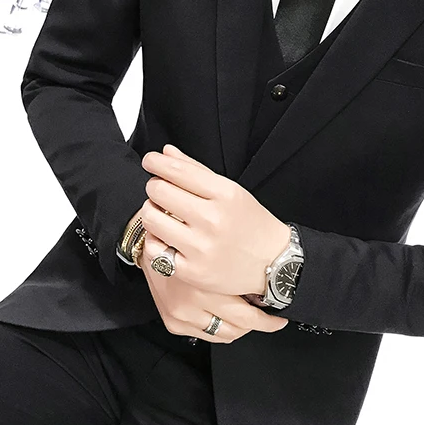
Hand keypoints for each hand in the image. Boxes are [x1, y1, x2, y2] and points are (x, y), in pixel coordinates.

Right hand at [138, 229, 287, 342]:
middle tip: (271, 320)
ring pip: (223, 334)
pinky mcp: (172, 321)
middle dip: (258, 325)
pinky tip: (226, 318)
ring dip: (239, 327)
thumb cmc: (189, 240)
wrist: (152, 241)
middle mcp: (193, 303)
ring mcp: (181, 315)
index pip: (247, 317)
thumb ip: (237, 270)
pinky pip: (205, 335)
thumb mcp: (216, 248)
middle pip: (237, 329)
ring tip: (248, 315)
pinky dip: (219, 329)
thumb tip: (265, 288)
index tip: (279, 319)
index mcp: (208, 286)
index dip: (267, 321)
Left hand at [139, 144, 291, 297]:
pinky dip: (155, 241)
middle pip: (159, 191)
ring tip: (161, 214)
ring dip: (151, 212)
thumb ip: (196, 170)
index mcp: (225, 194)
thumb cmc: (252, 224)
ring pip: (151, 219)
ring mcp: (201, 247)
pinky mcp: (192, 271)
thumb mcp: (232, 191)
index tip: (150, 161)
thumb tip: (166, 153)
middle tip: (160, 191)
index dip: (156, 163)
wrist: (273, 263)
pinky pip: (154, 250)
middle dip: (155, 187)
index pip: (177, 170)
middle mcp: (213, 219)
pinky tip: (165, 238)